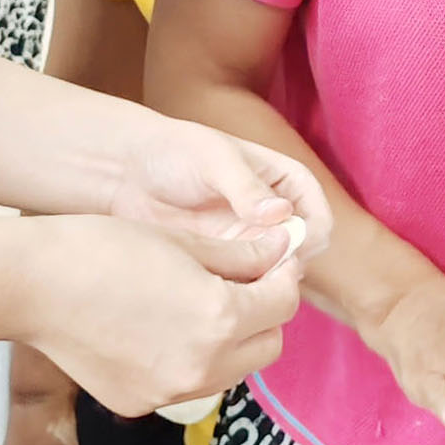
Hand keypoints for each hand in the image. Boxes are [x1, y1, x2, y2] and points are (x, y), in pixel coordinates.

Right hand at [28, 216, 302, 418]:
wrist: (30, 286)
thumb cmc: (102, 250)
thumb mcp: (183, 243)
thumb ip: (241, 258)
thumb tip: (281, 256)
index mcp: (219, 320)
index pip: (284, 303)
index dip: (282, 276)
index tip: (272, 261)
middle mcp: (201, 367)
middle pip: (267, 346)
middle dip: (263, 314)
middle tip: (240, 283)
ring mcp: (169, 393)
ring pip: (231, 371)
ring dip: (230, 342)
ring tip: (196, 304)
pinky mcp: (139, 404)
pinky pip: (187, 383)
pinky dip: (189, 360)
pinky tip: (158, 328)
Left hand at [106, 109, 329, 277]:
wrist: (126, 172)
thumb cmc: (174, 150)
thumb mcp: (212, 159)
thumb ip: (245, 187)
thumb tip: (279, 214)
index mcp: (285, 183)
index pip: (318, 217)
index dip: (310, 238)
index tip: (288, 251)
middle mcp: (274, 218)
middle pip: (300, 255)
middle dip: (285, 269)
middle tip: (258, 275)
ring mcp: (249, 244)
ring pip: (273, 277)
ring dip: (260, 285)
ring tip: (231, 282)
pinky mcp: (224, 265)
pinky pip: (243, 288)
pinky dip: (236, 294)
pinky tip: (212, 289)